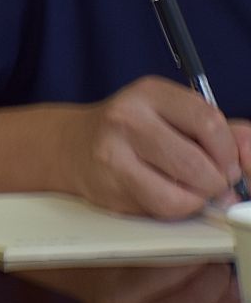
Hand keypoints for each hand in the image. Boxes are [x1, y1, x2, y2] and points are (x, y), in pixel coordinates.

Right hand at [64, 77, 245, 217]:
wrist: (72, 145)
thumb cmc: (135, 132)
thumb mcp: (176, 117)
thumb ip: (224, 131)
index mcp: (150, 94)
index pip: (209, 122)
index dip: (229, 152)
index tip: (230, 165)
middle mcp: (127, 118)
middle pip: (198, 163)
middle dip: (217, 182)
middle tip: (213, 183)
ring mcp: (113, 153)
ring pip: (182, 194)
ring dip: (198, 199)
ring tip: (191, 190)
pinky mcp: (108, 186)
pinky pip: (162, 209)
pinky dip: (176, 209)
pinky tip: (168, 195)